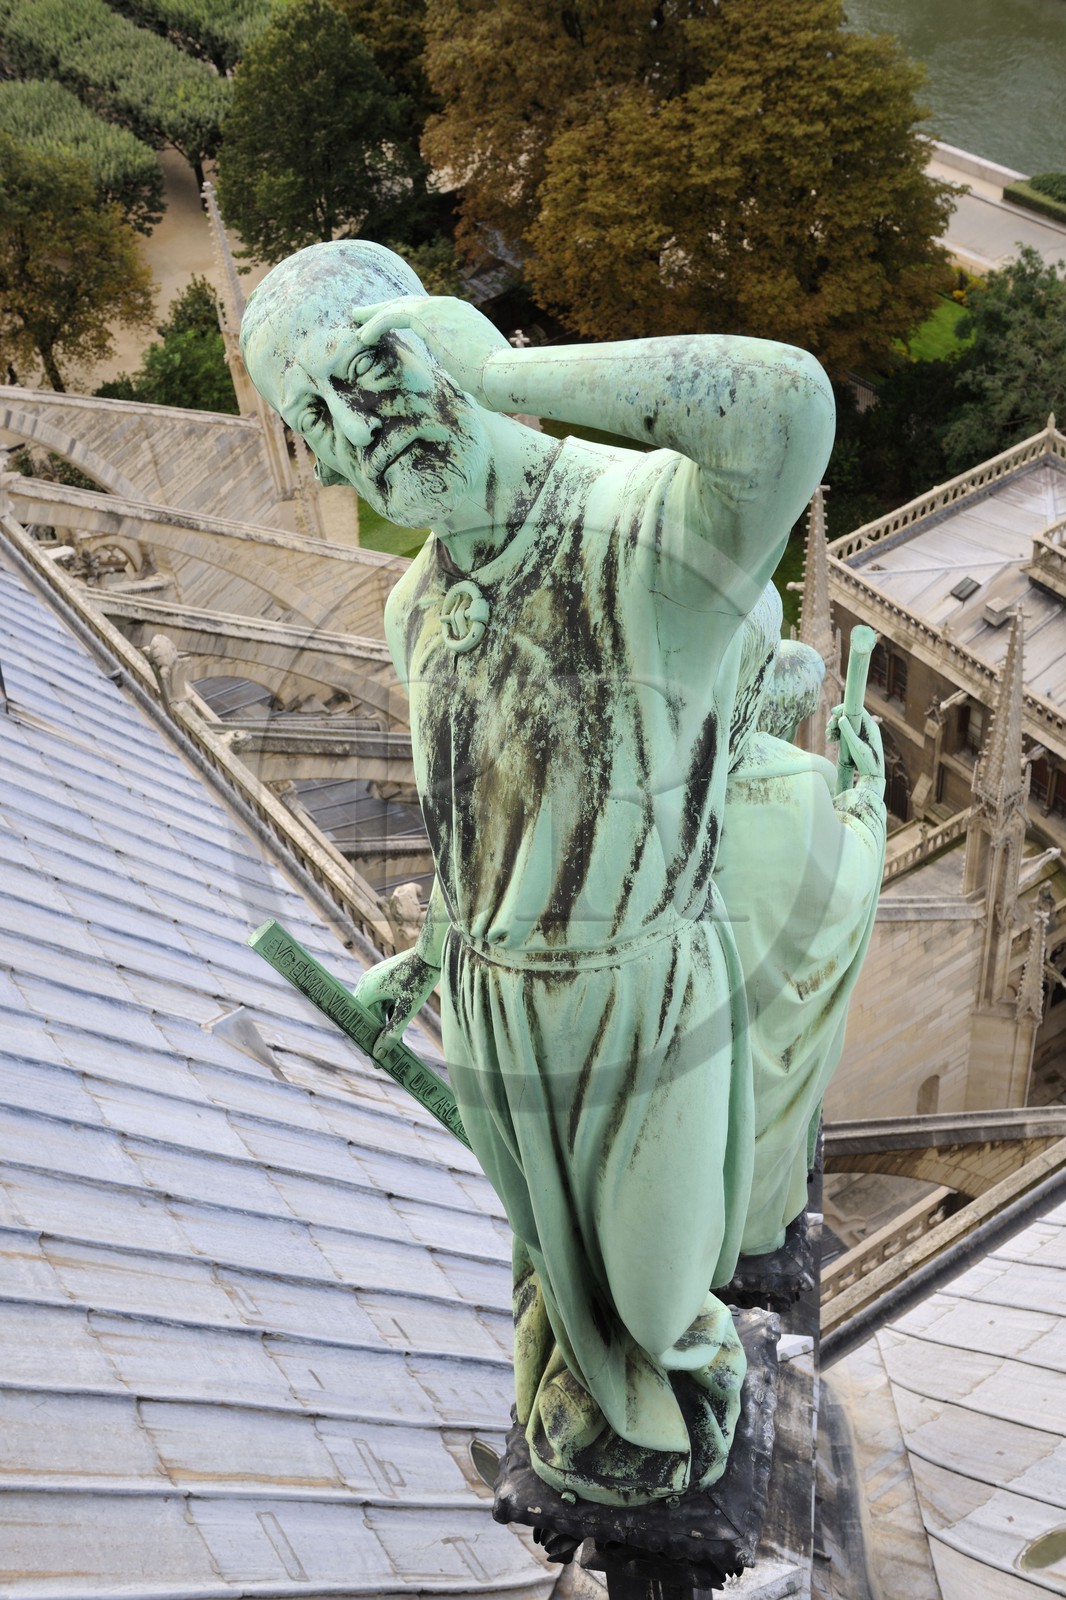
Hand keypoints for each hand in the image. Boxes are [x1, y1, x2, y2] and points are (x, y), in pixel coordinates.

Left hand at [352, 296, 510, 406]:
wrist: (504, 373)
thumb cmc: (498, 384)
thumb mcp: (480, 375)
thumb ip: (467, 373)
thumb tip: (469, 388)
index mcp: (464, 318)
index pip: (430, 313)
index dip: (407, 317)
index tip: (393, 325)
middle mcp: (452, 307)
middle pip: (410, 303)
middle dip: (386, 308)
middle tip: (365, 314)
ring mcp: (441, 309)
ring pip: (398, 306)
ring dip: (374, 314)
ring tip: (356, 322)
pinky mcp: (429, 317)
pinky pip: (393, 316)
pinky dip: (375, 324)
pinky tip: (362, 336)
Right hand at [353, 949, 439, 1062]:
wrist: (434, 953)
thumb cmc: (420, 978)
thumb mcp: (407, 1009)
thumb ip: (392, 1032)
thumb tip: (378, 1054)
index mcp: (367, 989)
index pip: (358, 1020)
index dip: (363, 1039)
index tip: (369, 1057)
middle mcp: (368, 983)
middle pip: (366, 1016)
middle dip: (373, 1037)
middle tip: (379, 1060)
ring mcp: (378, 981)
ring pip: (376, 1011)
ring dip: (382, 1029)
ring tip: (388, 1051)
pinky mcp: (389, 980)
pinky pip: (385, 1003)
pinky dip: (390, 1018)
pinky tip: (397, 1035)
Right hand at [827, 705, 883, 780]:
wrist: (873, 775)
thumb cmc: (867, 761)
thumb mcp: (855, 746)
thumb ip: (848, 731)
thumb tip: (841, 718)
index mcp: (870, 726)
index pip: (857, 709)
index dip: (843, 708)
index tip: (833, 712)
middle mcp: (868, 727)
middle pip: (850, 716)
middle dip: (837, 720)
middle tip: (828, 729)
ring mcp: (863, 733)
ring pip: (847, 724)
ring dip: (836, 728)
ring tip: (828, 737)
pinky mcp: (859, 740)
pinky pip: (847, 732)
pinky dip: (838, 734)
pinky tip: (831, 740)